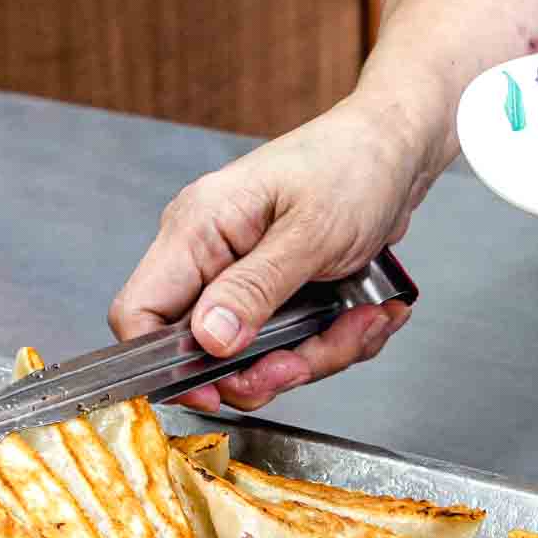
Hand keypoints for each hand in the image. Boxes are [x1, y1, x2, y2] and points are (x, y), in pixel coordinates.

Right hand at [109, 97, 429, 411]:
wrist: (398, 149)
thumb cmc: (355, 164)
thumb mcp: (311, 233)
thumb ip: (255, 289)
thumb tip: (208, 339)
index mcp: (197, 228)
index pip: (139, 311)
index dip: (166, 364)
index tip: (216, 388)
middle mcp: (210, 253)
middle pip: (204, 350)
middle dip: (265, 367)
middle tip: (307, 360)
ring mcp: (242, 274)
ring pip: (255, 356)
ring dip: (314, 354)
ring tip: (360, 320)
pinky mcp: (275, 290)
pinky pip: (291, 343)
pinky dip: (333, 340)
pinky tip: (366, 312)